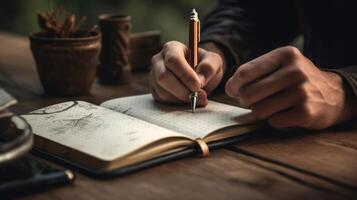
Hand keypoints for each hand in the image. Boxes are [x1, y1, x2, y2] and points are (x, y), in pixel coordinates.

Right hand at [149, 41, 223, 105]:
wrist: (199, 75)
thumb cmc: (205, 65)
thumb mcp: (214, 61)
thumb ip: (209, 67)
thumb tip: (199, 80)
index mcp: (172, 48)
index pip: (173, 60)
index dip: (185, 74)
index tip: (198, 85)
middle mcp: (158, 60)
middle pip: (163, 76)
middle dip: (182, 90)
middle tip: (199, 96)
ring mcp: (154, 76)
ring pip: (162, 91)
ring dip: (181, 98)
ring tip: (197, 98)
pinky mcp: (155, 89)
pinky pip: (162, 99)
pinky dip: (177, 103)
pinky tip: (188, 99)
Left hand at [225, 46, 356, 128]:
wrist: (334, 94)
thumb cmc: (297, 79)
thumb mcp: (281, 64)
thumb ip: (255, 71)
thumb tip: (230, 87)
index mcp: (285, 55)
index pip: (244, 72)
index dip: (233, 85)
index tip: (233, 91)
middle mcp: (295, 71)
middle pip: (248, 93)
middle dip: (244, 100)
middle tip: (250, 101)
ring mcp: (302, 92)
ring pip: (259, 110)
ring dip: (259, 112)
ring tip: (269, 106)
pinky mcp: (306, 112)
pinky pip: (273, 121)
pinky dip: (274, 120)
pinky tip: (284, 114)